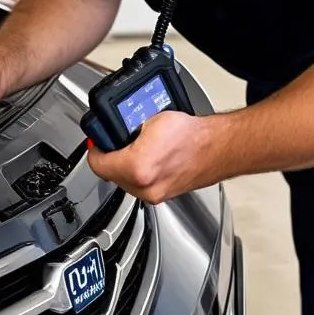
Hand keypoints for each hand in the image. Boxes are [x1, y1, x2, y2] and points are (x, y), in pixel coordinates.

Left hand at [86, 111, 210, 203]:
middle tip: (114, 141)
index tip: (97, 141)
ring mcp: (155, 195)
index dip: (95, 149)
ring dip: (123, 165)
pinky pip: (140, 185)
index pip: (98, 164)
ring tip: (132, 147)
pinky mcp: (164, 195)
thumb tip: (116, 123)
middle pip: (111, 174)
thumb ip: (127, 124)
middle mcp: (145, 188)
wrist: (218, 148)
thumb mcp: (151, 118)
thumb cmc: (192, 134)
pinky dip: (138, 172)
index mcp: (138, 168)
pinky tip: (147, 156)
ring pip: (124, 181)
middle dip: (110, 157)